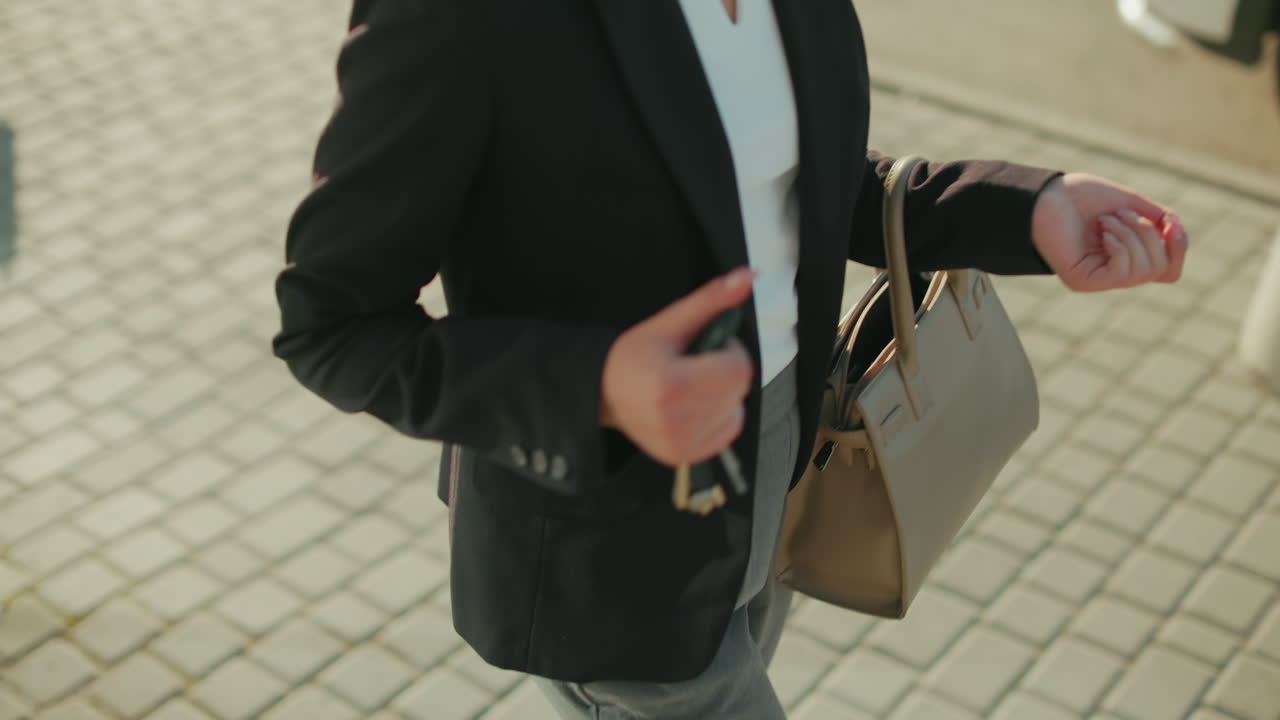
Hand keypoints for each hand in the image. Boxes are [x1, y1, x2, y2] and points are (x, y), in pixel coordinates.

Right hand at [600, 268, 755, 466]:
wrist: (603, 394)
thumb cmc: (635, 356)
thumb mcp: (669, 322)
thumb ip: (712, 299)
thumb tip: (750, 276)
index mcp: (671, 385)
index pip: (739, 369)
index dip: (729, 352)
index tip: (706, 347)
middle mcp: (676, 421)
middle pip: (738, 390)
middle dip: (726, 371)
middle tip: (696, 365)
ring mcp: (681, 443)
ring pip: (736, 411)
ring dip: (723, 395)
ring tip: (692, 386)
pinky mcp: (686, 456)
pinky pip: (728, 431)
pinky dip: (719, 416)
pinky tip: (693, 405)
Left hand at [1031, 173, 1188, 291]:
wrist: (1048, 195)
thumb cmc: (1084, 198)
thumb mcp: (1133, 204)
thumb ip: (1160, 221)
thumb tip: (1178, 235)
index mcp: (1129, 257)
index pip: (1169, 272)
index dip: (1178, 249)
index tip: (1170, 224)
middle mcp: (1115, 273)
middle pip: (1160, 269)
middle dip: (1148, 234)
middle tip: (1120, 214)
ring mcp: (1099, 280)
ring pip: (1144, 271)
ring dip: (1132, 235)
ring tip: (1107, 219)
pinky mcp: (1084, 282)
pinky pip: (1122, 272)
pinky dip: (1120, 246)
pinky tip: (1102, 232)